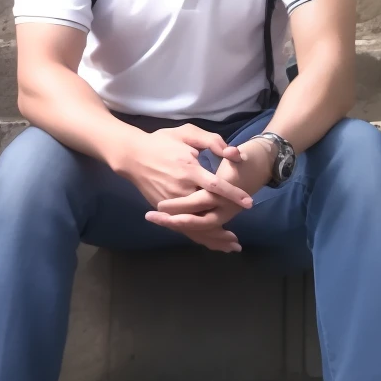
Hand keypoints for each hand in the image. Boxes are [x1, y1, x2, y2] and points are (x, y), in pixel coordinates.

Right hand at [144, 137, 275, 253]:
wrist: (132, 155)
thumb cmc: (162, 142)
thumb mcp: (187, 133)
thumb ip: (211, 141)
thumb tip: (233, 153)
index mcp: (188, 169)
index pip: (215, 186)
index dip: (233, 194)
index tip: (248, 202)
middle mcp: (180, 190)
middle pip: (205, 213)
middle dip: (222, 228)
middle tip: (238, 241)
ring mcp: (170, 203)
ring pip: (194, 225)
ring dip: (211, 238)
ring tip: (228, 247)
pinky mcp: (163, 209)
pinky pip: (182, 226)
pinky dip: (197, 236)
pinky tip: (209, 242)